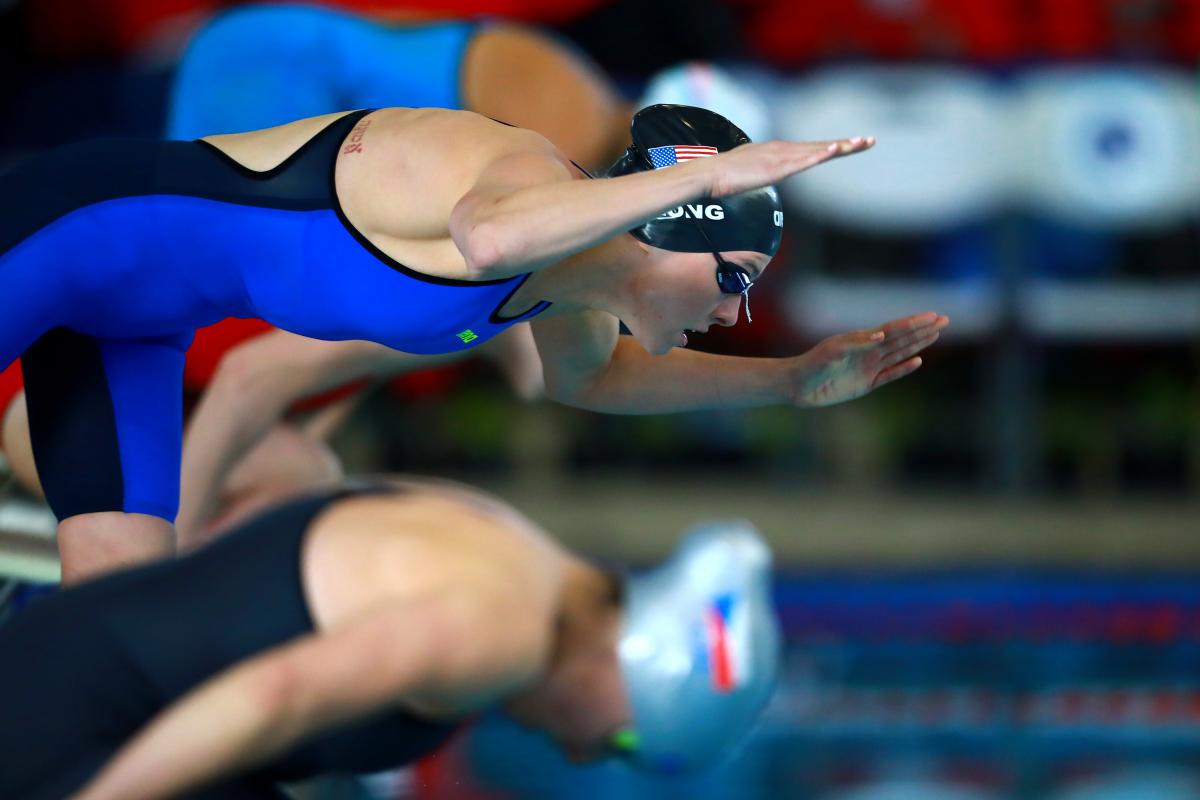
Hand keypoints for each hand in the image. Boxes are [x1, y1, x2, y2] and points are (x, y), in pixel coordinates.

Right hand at [703, 137, 873, 197]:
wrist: (706, 176)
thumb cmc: (719, 179)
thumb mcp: (744, 176)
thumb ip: (755, 175)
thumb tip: (754, 180)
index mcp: (773, 152)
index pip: (807, 150)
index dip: (829, 148)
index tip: (848, 146)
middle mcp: (780, 150)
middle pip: (818, 147)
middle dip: (844, 145)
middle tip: (869, 141)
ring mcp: (779, 157)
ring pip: (816, 151)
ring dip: (839, 147)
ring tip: (860, 143)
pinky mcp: (775, 168)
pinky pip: (803, 161)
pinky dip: (819, 154)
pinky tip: (834, 150)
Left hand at [789, 312, 948, 407]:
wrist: (799, 385)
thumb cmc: (812, 364)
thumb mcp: (832, 351)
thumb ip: (856, 342)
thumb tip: (880, 335)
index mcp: (862, 340)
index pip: (893, 329)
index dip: (913, 322)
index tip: (932, 315)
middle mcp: (869, 351)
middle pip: (902, 338)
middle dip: (923, 329)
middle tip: (944, 320)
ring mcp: (869, 367)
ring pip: (900, 353)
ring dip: (918, 344)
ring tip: (936, 334)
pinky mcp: (866, 384)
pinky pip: (890, 375)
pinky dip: (904, 368)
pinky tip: (918, 361)